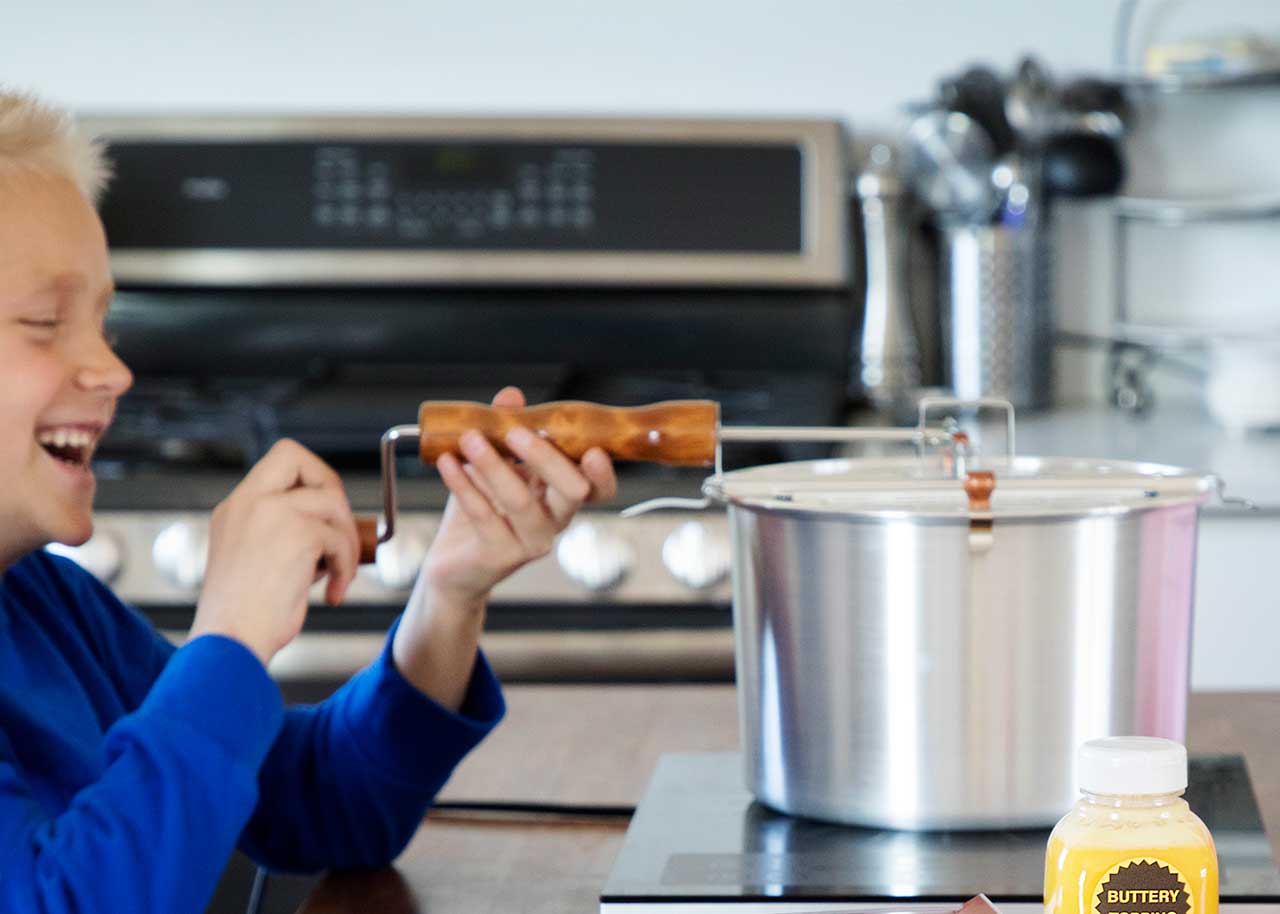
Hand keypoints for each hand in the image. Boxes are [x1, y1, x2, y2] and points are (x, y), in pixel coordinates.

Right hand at [189, 439, 359, 664]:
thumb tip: (331, 526)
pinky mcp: (297, 533)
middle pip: (300, 457)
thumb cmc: (245, 617)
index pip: (280, 460)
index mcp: (235, 508)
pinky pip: (340, 538)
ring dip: (345, 541)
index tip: (323, 515)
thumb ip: (284, 533)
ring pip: (331, 502)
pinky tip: (332, 594)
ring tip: (337, 576)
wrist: (230, 644)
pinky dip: (346, 567)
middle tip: (338, 534)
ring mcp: (271, 513)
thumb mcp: (256, 560)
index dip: (312, 478)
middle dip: (332, 492)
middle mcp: (248, 502)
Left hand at [422, 386, 617, 609]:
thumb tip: (511, 396)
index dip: (603, 473)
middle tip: (515, 432)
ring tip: (469, 439)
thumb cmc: (482, 512)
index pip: (598, 489)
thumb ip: (504, 431)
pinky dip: (463, 484)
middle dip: (545, 458)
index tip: (594, 449)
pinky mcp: (499, 556)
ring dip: (494, 466)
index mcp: (562, 498)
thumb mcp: (494, 465)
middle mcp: (554, 522)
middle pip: (570, 492)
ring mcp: (530, 543)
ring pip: (521, 502)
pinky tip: (448, 463)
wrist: (454, 565)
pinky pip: (483, 516)